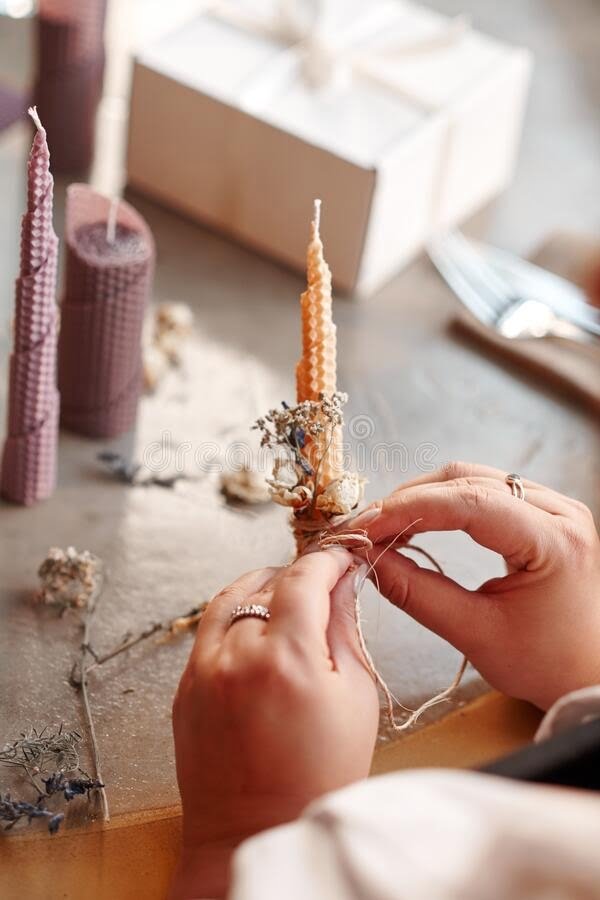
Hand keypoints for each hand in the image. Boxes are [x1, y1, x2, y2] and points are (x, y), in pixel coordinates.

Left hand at [170, 550, 377, 898]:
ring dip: (262, 588)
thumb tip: (343, 584)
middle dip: (299, 576)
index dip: (328, 559)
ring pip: (230, 597)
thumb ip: (345, 629)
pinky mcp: (185, 686)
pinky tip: (258, 634)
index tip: (342, 557)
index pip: (304, 577)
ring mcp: (203, 670)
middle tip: (322, 585)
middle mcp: (236, 655)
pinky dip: (235, 618)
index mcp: (287, 658)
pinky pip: (209, 630)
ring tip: (288, 602)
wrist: (255, 833)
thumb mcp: (355, 699)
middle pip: (267, 582)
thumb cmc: (317, 778)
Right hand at [351, 462, 599, 711]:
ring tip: (384, 526)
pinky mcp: (541, 510)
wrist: (587, 673)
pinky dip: (441, 503)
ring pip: (471, 477)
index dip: (411, 508)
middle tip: (366, 527)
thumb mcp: (475, 634)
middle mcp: (559, 511)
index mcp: (554, 541)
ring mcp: (553, 505)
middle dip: (409, 500)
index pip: (471, 503)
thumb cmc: (544, 663)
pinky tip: (415, 522)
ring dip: (422, 497)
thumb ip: (418, 594)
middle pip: (467, 479)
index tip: (367, 526)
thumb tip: (368, 560)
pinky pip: (482, 489)